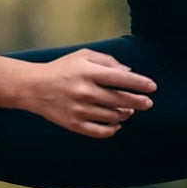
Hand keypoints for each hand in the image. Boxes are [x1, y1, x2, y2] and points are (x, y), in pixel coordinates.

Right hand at [19, 49, 156, 137]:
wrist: (33, 87)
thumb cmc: (62, 68)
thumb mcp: (83, 56)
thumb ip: (107, 61)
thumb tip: (129, 72)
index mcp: (88, 72)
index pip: (121, 79)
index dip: (140, 83)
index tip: (152, 87)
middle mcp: (85, 91)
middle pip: (121, 100)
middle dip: (139, 102)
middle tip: (148, 103)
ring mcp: (79, 109)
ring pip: (112, 116)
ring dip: (125, 114)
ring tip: (129, 110)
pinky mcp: (73, 124)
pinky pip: (100, 131)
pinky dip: (112, 129)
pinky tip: (117, 124)